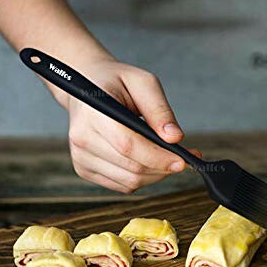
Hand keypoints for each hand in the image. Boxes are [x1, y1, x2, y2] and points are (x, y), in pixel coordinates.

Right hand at [60, 58, 200, 192]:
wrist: (87, 88)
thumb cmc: (117, 82)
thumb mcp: (143, 83)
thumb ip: (159, 110)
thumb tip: (174, 138)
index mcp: (93, 112)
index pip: (128, 145)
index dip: (159, 157)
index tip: (183, 160)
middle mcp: (82, 138)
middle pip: (132, 168)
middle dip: (164, 167)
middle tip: (186, 158)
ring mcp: (80, 157)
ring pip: (130, 181)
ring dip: (157, 174)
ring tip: (169, 156)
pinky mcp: (84, 169)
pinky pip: (124, 185)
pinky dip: (144, 177)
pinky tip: (150, 160)